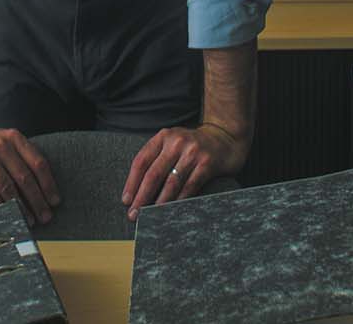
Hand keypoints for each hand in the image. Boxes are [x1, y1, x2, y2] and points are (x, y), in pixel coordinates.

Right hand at [0, 124, 61, 223]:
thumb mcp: (3, 141)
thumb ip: (20, 156)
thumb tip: (42, 187)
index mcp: (14, 138)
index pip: (38, 163)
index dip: (49, 184)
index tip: (55, 201)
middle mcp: (1, 145)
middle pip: (25, 177)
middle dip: (38, 200)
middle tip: (46, 216)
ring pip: (8, 187)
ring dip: (21, 207)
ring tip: (30, 220)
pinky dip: (0, 206)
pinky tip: (8, 216)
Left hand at [121, 123, 248, 220]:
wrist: (226, 137)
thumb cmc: (194, 145)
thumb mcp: (173, 143)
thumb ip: (157, 158)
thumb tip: (138, 189)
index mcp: (163, 137)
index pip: (141, 161)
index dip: (132, 183)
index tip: (126, 200)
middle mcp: (176, 142)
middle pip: (153, 174)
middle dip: (142, 196)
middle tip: (134, 214)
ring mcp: (192, 152)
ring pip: (171, 182)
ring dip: (159, 202)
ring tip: (150, 215)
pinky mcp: (207, 163)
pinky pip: (189, 186)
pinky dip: (179, 200)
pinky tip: (172, 210)